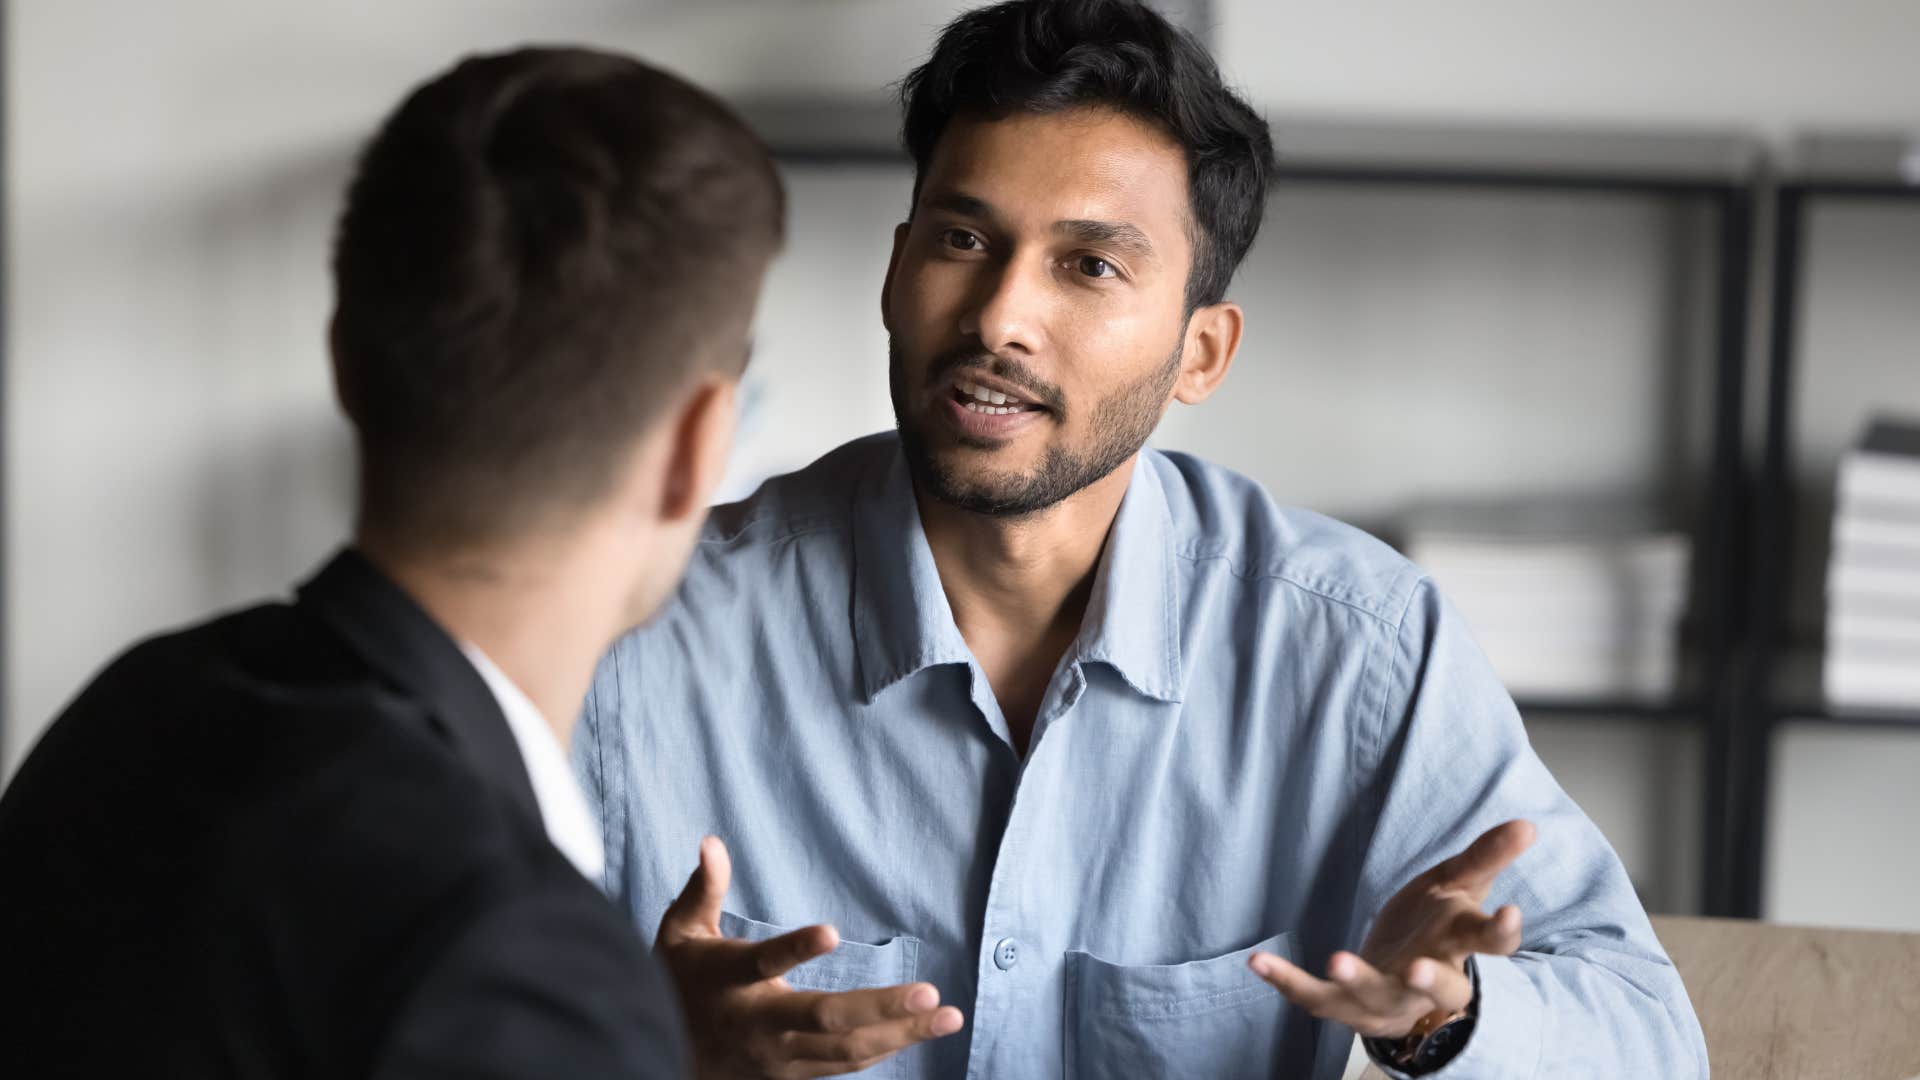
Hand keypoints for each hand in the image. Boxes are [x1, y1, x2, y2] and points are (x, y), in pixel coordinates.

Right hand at [657, 836, 964, 1078]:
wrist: (659, 1056)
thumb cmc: (677, 983)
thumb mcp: (678, 933)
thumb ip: (702, 889)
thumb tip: (711, 841)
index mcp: (728, 981)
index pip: (762, 963)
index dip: (794, 948)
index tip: (830, 930)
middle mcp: (758, 1023)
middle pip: (824, 1019)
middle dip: (881, 1008)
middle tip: (930, 993)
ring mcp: (778, 1057)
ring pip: (845, 1051)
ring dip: (900, 1034)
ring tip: (947, 1015)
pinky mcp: (792, 1076)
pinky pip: (845, 1065)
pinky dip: (884, 1049)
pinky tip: (919, 1032)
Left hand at [1248, 819, 1535, 1039]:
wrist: (1405, 981)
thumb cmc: (1436, 927)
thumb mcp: (1458, 887)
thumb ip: (1486, 857)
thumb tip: (1527, 824)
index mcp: (1459, 948)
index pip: (1488, 946)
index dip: (1500, 933)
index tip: (1509, 913)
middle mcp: (1427, 983)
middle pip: (1437, 989)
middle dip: (1428, 982)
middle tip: (1416, 970)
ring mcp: (1386, 1000)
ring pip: (1374, 998)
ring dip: (1356, 981)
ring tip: (1336, 959)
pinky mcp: (1345, 1005)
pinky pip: (1315, 998)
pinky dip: (1287, 982)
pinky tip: (1257, 962)